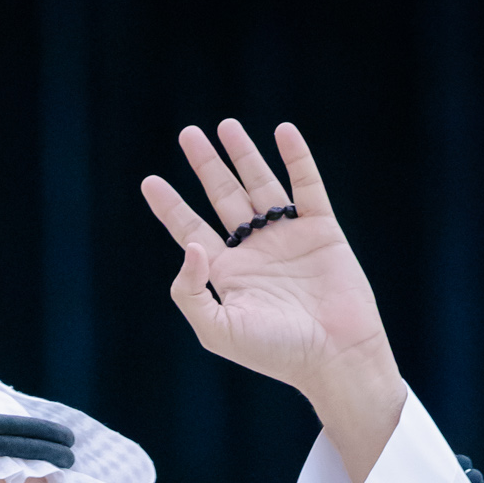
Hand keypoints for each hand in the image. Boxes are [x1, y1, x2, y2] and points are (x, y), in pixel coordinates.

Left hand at [141, 119, 406, 482]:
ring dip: (244, 155)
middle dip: (205, 166)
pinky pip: (307, 187)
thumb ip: (191, 292)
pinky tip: (283, 132)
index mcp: (227, 273)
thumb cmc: (275, 352)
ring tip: (225, 125)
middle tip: (187, 134)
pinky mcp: (321, 230)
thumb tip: (189, 245)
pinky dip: (297, 158)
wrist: (334, 356)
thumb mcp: (218, 331)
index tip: (149, 181)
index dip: (170, 206)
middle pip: (223, 197)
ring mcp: (287, 237)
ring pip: (260, 185)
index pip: (190, 230)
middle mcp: (254, 251)